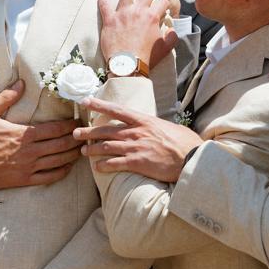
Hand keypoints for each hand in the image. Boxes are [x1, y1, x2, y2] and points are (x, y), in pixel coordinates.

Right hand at [0, 82, 82, 189]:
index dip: (70, 125)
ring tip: (83, 149)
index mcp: (24, 134)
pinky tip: (68, 167)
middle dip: (77, 139)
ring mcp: (29, 166)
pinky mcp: (25, 179)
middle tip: (87, 134)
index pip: (55, 129)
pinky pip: (49, 176)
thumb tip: (21, 82)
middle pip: (62, 145)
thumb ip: (6, 97)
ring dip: (73, 154)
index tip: (79, 121)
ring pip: (59, 161)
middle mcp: (31, 151)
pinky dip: (62, 172)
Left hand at [76, 98, 204, 183]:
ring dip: (92, 149)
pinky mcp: (137, 163)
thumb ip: (154, 126)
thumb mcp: (168, 127)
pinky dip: (102, 166)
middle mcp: (136, 132)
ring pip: (105, 147)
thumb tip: (150, 126)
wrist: (192, 158)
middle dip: (88, 132)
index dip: (99, 105)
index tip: (86, 101)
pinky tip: (97, 168)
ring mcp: (135, 147)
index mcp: (143, 120)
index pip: (116, 110)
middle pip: (105, 130)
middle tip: (76, 133)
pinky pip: (113, 164)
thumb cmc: (184, 143)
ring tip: (83, 151)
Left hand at [96, 0, 174, 71]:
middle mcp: (138, 11)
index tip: (163, 6)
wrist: (128, 66)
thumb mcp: (166, 48)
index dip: (164, 3)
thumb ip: (172, 36)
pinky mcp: (109, 19)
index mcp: (152, 17)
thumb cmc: (147, 58)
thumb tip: (172, 29)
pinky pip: (105, 2)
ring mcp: (122, 13)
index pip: (162, 1)